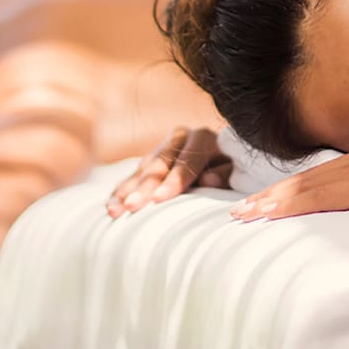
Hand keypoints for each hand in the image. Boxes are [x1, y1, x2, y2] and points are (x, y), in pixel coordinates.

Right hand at [107, 126, 232, 217]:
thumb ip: (225, 173)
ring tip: (115, 211)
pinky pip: (133, 175)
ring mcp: (163, 147)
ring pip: (142, 170)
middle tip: (131, 206)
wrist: (226, 153)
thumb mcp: (238, 170)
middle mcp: (181, 138)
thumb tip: (209, 180)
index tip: (158, 199)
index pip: (187, 161)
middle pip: (160, 165)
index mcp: (204, 138)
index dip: (173, 181)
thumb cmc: (236, 168)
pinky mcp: (151, 158)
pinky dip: (121, 191)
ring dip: (127, 191)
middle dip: (144, 188)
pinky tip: (110, 206)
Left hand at [230, 144, 348, 221]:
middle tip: (237, 213)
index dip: (289, 192)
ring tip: (243, 216)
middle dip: (270, 197)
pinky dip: (294, 205)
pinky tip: (274, 214)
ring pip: (307, 187)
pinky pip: (324, 196)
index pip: (321, 179)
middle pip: (306, 181)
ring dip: (273, 202)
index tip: (263, 205)